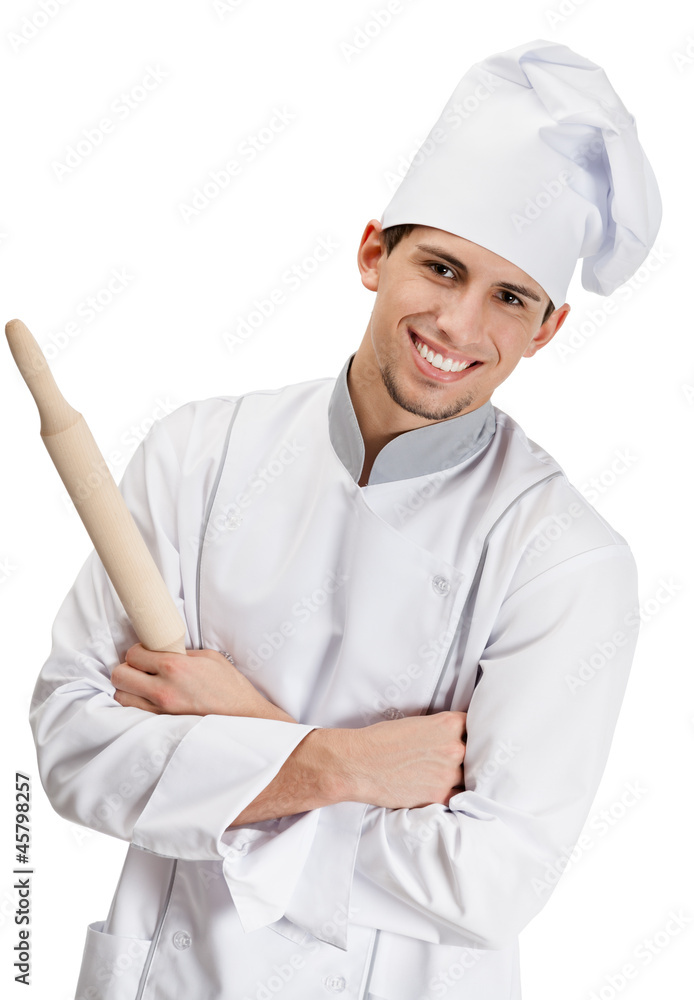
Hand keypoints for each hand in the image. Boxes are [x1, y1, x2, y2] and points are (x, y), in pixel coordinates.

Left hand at [111, 644, 295, 721]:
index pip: (132, 654)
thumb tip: (161, 650)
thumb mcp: (208, 658)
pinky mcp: (161, 726)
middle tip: (140, 670)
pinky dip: (136, 705)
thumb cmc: (230, 687)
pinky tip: (150, 702)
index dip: (137, 652)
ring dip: (129, 689)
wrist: (244, 718)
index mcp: (175, 667)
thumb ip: (180, 654)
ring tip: (144, 687)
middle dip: (126, 669)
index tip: (145, 655)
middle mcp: (163, 689)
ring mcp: (160, 712)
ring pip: (121, 697)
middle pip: (119, 675)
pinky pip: (133, 714)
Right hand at [228, 711, 467, 825]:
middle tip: (468, 760)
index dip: (475, 732)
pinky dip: (455, 795)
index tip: (476, 738)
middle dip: (473, 756)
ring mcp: (449, 774)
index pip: (477, 727)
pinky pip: (458, 797)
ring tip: (453, 776)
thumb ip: (441, 731)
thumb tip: (458, 738)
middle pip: (479, 753)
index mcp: (449, 724)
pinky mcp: (439, 796)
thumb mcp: (416, 724)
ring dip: (465, 777)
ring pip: (470, 777)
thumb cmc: (381, 740)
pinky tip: (447, 791)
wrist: (357, 763)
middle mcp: (454, 748)